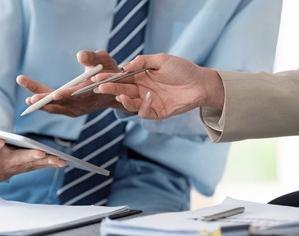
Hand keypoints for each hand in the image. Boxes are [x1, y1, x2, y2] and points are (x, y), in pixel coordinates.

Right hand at [0, 105, 65, 181]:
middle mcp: (2, 163)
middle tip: (39, 153)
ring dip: (45, 163)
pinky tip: (63, 161)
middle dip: (28, 157)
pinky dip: (50, 164)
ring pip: (31, 165)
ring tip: (59, 160)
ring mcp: (15, 167)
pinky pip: (38, 166)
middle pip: (15, 160)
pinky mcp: (24, 168)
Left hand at [16, 50, 124, 116]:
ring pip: (56, 107)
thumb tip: (80, 55)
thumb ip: (93, 57)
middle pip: (62, 103)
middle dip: (47, 101)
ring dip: (41, 104)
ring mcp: (76, 109)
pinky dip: (44, 104)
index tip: (55, 94)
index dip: (66, 95)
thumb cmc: (107, 72)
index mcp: (91, 91)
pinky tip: (31, 100)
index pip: (77, 94)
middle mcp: (83, 104)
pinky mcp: (70, 110)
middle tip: (31, 99)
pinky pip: (55, 107)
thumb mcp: (104, 61)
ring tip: (28, 101)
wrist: (112, 90)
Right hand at [94, 53, 224, 119]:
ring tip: (120, 94)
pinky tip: (149, 96)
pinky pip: (144, 112)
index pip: (120, 78)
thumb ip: (142, 61)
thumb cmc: (182, 69)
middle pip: (121, 91)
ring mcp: (148, 102)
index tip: (97, 76)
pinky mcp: (156, 112)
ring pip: (129, 103)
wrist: (201, 83)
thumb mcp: (161, 60)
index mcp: (140, 76)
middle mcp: (141, 89)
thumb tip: (124, 67)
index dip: (109, 78)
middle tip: (100, 87)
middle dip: (110, 89)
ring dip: (123, 99)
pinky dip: (143, 105)